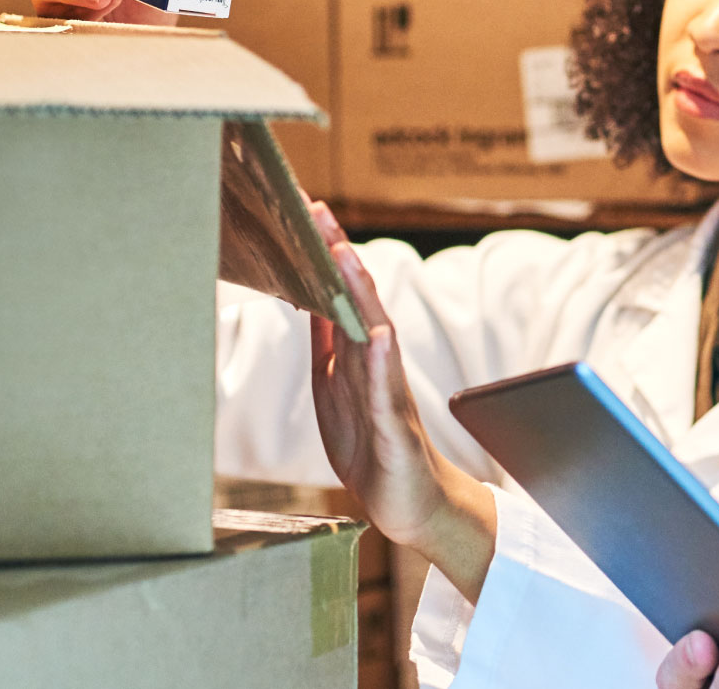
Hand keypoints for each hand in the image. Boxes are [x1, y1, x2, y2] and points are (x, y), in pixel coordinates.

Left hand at [311, 242, 498, 601]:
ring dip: (361, 295)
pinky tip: (376, 337)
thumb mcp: (337, 391)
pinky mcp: (396, 431)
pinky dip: (382, 364)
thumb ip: (327, 348)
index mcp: (358, 358)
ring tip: (345, 256)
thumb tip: (307, 301)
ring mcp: (391, 395)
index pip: (340, 297)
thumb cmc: (374, 447)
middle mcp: (378, 367)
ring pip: (375, 335)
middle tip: (319, 213)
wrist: (412, 506)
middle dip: (340, 258)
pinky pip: (389, 394)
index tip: (306, 212)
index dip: (324, 256)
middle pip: (359, 302)